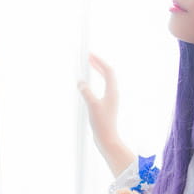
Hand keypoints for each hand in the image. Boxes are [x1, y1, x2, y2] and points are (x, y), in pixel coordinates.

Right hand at [78, 54, 134, 175]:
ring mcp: (110, 99)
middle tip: (88, 57)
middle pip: (108, 74)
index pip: (108, 71)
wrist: (107, 138)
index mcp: (112, 91)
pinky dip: (96, 81)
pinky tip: (88, 84)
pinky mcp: (106, 105)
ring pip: (105, 80)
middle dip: (98, 64)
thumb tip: (80, 82)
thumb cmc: (102, 124)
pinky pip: (102, 87)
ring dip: (98, 71)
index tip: (91, 55)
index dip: (100, 61)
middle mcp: (113, 93)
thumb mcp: (92, 105)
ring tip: (89, 66)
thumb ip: (86, 92)